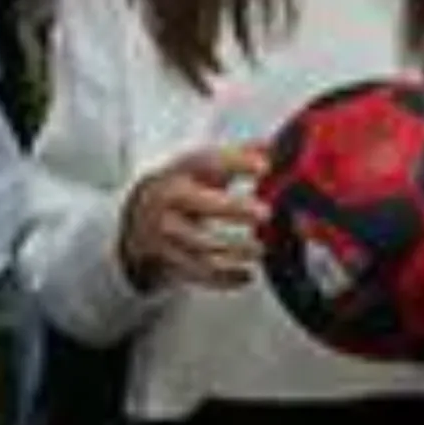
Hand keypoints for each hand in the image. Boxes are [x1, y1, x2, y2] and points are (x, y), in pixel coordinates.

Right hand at [120, 145, 268, 290]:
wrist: (143, 211)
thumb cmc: (188, 183)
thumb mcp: (208, 163)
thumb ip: (243, 154)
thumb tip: (280, 146)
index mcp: (184, 169)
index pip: (210, 162)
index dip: (238, 163)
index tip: (265, 167)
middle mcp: (172, 199)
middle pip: (202, 204)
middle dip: (235, 209)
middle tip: (266, 213)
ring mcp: (168, 232)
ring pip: (201, 245)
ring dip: (235, 249)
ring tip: (261, 248)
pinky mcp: (172, 260)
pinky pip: (199, 274)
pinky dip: (225, 278)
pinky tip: (247, 274)